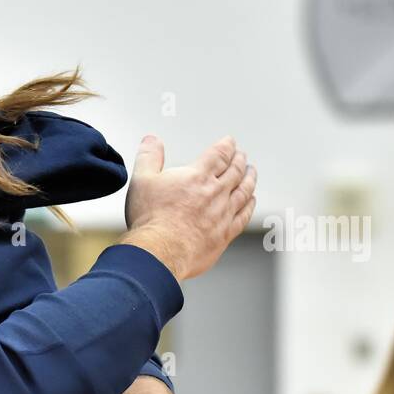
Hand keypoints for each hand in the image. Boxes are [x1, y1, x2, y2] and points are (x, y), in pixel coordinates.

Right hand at [120, 134, 256, 280]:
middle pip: (235, 171)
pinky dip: (250, 206)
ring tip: (251, 173)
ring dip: (250, 179)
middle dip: (240, 160)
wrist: (160, 252)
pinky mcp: (225, 234)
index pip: (219, 154)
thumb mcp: (142, 180)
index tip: (230, 142)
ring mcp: (223, 214)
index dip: (227, 145)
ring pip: (244, 191)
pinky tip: (251, 202)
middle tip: (242, 156)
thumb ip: (149, 157)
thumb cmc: (151, 219)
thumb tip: (152, 141)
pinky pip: (244, 216)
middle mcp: (215, 192)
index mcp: (197, 176)